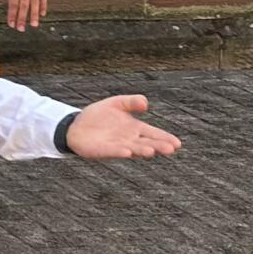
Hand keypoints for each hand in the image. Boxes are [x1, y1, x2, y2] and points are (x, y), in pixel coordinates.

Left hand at [0, 0, 46, 31]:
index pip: (13, 2)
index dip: (13, 14)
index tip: (12, 24)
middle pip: (25, 3)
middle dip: (23, 18)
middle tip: (21, 29)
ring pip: (36, 0)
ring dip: (34, 14)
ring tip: (33, 25)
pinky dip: (43, 4)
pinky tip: (42, 13)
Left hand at [63, 94, 180, 159]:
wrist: (75, 125)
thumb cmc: (98, 116)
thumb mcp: (115, 103)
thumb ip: (130, 102)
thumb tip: (145, 102)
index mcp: (135, 128)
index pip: (154, 134)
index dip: (165, 138)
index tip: (177, 143)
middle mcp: (130, 139)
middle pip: (148, 143)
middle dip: (158, 146)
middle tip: (170, 149)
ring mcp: (118, 146)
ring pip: (133, 149)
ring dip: (142, 150)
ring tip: (151, 151)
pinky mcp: (104, 150)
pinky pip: (114, 151)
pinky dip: (120, 151)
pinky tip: (127, 151)